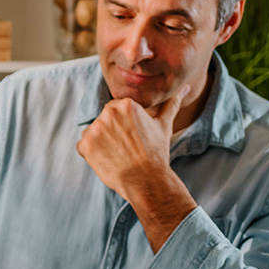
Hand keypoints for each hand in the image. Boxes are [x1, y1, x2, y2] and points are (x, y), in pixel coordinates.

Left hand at [76, 89, 197, 250]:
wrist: (146, 181)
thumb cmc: (156, 153)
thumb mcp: (164, 125)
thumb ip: (171, 104)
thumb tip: (186, 88)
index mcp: (126, 104)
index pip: (116, 110)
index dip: (123, 126)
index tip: (132, 138)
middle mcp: (108, 112)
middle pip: (103, 120)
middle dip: (111, 133)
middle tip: (126, 148)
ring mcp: (95, 128)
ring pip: (92, 133)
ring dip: (100, 143)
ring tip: (117, 155)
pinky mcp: (85, 144)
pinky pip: (83, 147)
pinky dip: (91, 155)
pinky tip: (107, 161)